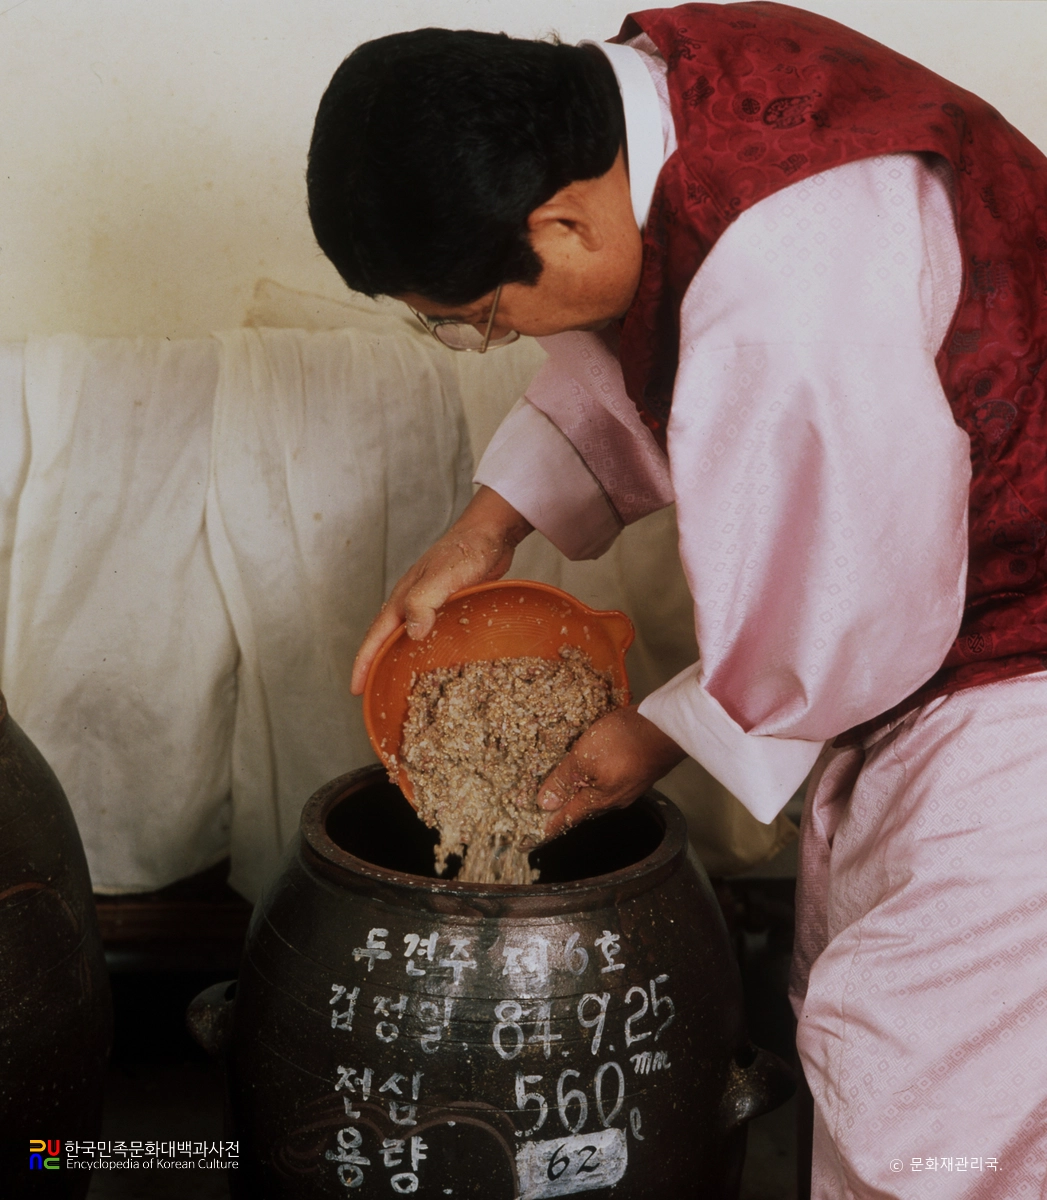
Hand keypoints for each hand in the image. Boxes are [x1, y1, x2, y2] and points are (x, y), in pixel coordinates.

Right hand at [350, 486, 532, 693]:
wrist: (490, 532)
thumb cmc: (466, 550)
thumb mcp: (443, 576)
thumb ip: (424, 602)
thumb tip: (411, 634)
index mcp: (404, 597)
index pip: (376, 635)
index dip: (364, 662)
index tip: (355, 688)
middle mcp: (412, 602)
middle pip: (387, 639)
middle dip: (376, 666)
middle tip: (376, 693)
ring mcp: (431, 603)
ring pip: (409, 637)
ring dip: (401, 659)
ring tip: (402, 685)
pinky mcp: (449, 605)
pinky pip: (431, 633)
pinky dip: (427, 650)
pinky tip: (438, 663)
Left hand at [535, 707, 685, 842]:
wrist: (667, 726)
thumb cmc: (626, 741)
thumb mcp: (584, 757)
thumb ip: (564, 779)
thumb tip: (545, 803)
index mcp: (600, 800)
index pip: (569, 817)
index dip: (551, 825)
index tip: (537, 836)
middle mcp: (617, 799)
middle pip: (585, 806)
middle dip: (568, 805)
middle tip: (549, 805)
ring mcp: (631, 785)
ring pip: (600, 792)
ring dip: (583, 788)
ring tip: (569, 782)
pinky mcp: (640, 770)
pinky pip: (612, 778)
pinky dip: (598, 774)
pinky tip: (596, 764)